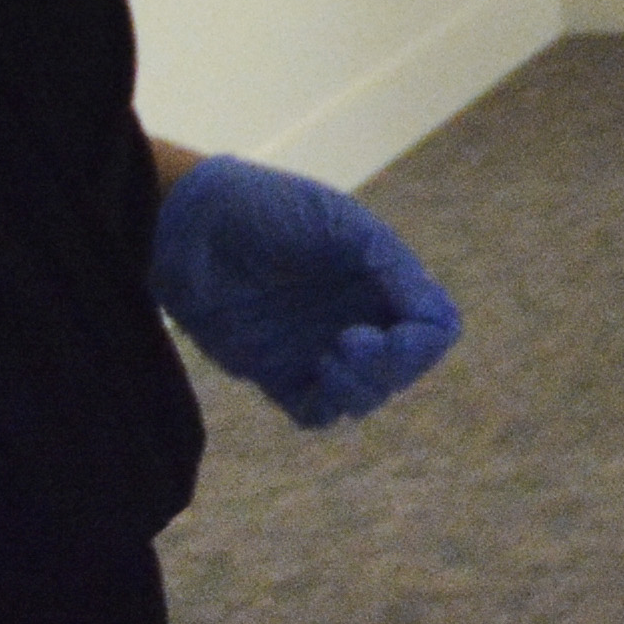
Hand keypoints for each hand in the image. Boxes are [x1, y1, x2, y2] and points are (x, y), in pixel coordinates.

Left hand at [150, 157, 461, 425]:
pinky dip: (329, 405)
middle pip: (404, 368)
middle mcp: (357, 318)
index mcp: (382, 281)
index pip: (433, 328)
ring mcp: (317, 349)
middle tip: (351, 343)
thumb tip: (436, 322)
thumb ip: (393, 269)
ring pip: (366, 396)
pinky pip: (317, 413)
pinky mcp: (276, 374)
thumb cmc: (269, 211)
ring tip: (330, 358)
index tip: (391, 333)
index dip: (423, 342)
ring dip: (361, 387)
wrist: (188, 226)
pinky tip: (315, 374)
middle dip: (391, 365)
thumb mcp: (343, 225)